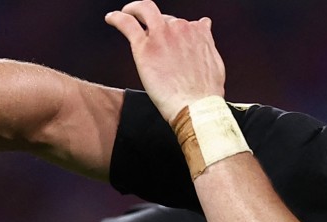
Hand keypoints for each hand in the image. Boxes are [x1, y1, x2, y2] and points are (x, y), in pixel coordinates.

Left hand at [105, 0, 225, 121]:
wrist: (196, 106)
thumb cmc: (206, 92)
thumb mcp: (215, 62)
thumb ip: (206, 42)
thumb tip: (205, 29)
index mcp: (198, 31)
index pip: (181, 24)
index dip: (173, 30)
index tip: (168, 36)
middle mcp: (180, 27)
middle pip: (163, 18)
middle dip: (155, 23)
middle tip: (146, 29)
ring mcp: (161, 34)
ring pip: (144, 12)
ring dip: (134, 11)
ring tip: (125, 15)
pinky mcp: (144, 46)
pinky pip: (126, 23)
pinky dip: (117, 18)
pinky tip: (111, 19)